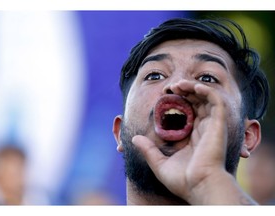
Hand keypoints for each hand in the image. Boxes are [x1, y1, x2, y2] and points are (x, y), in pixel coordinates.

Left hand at [132, 80, 254, 203]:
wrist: (199, 187)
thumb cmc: (183, 180)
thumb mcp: (159, 164)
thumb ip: (148, 150)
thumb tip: (134, 139)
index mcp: (192, 137)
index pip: (187, 112)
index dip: (176, 102)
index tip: (164, 96)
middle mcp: (203, 129)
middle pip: (196, 102)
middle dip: (183, 91)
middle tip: (169, 89)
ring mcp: (212, 125)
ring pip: (206, 98)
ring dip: (192, 87)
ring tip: (177, 85)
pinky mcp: (219, 124)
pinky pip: (216, 101)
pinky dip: (206, 90)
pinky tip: (192, 87)